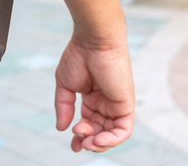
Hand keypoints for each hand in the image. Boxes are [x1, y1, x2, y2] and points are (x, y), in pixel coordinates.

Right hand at [54, 36, 134, 152]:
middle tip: (78, 141)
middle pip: (100, 131)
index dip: (81, 137)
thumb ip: (64, 107)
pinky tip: (97, 140)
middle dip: (88, 140)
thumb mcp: (65, 85)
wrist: (93, 41)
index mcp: (92, 98)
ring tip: (87, 141)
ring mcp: (117, 103)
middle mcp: (106, 102)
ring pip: (112, 134)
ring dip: (100, 143)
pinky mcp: (126, 103)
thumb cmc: (78, 57)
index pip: (89, 124)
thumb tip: (61, 129)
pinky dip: (112, 139)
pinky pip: (123, 130)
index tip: (72, 145)